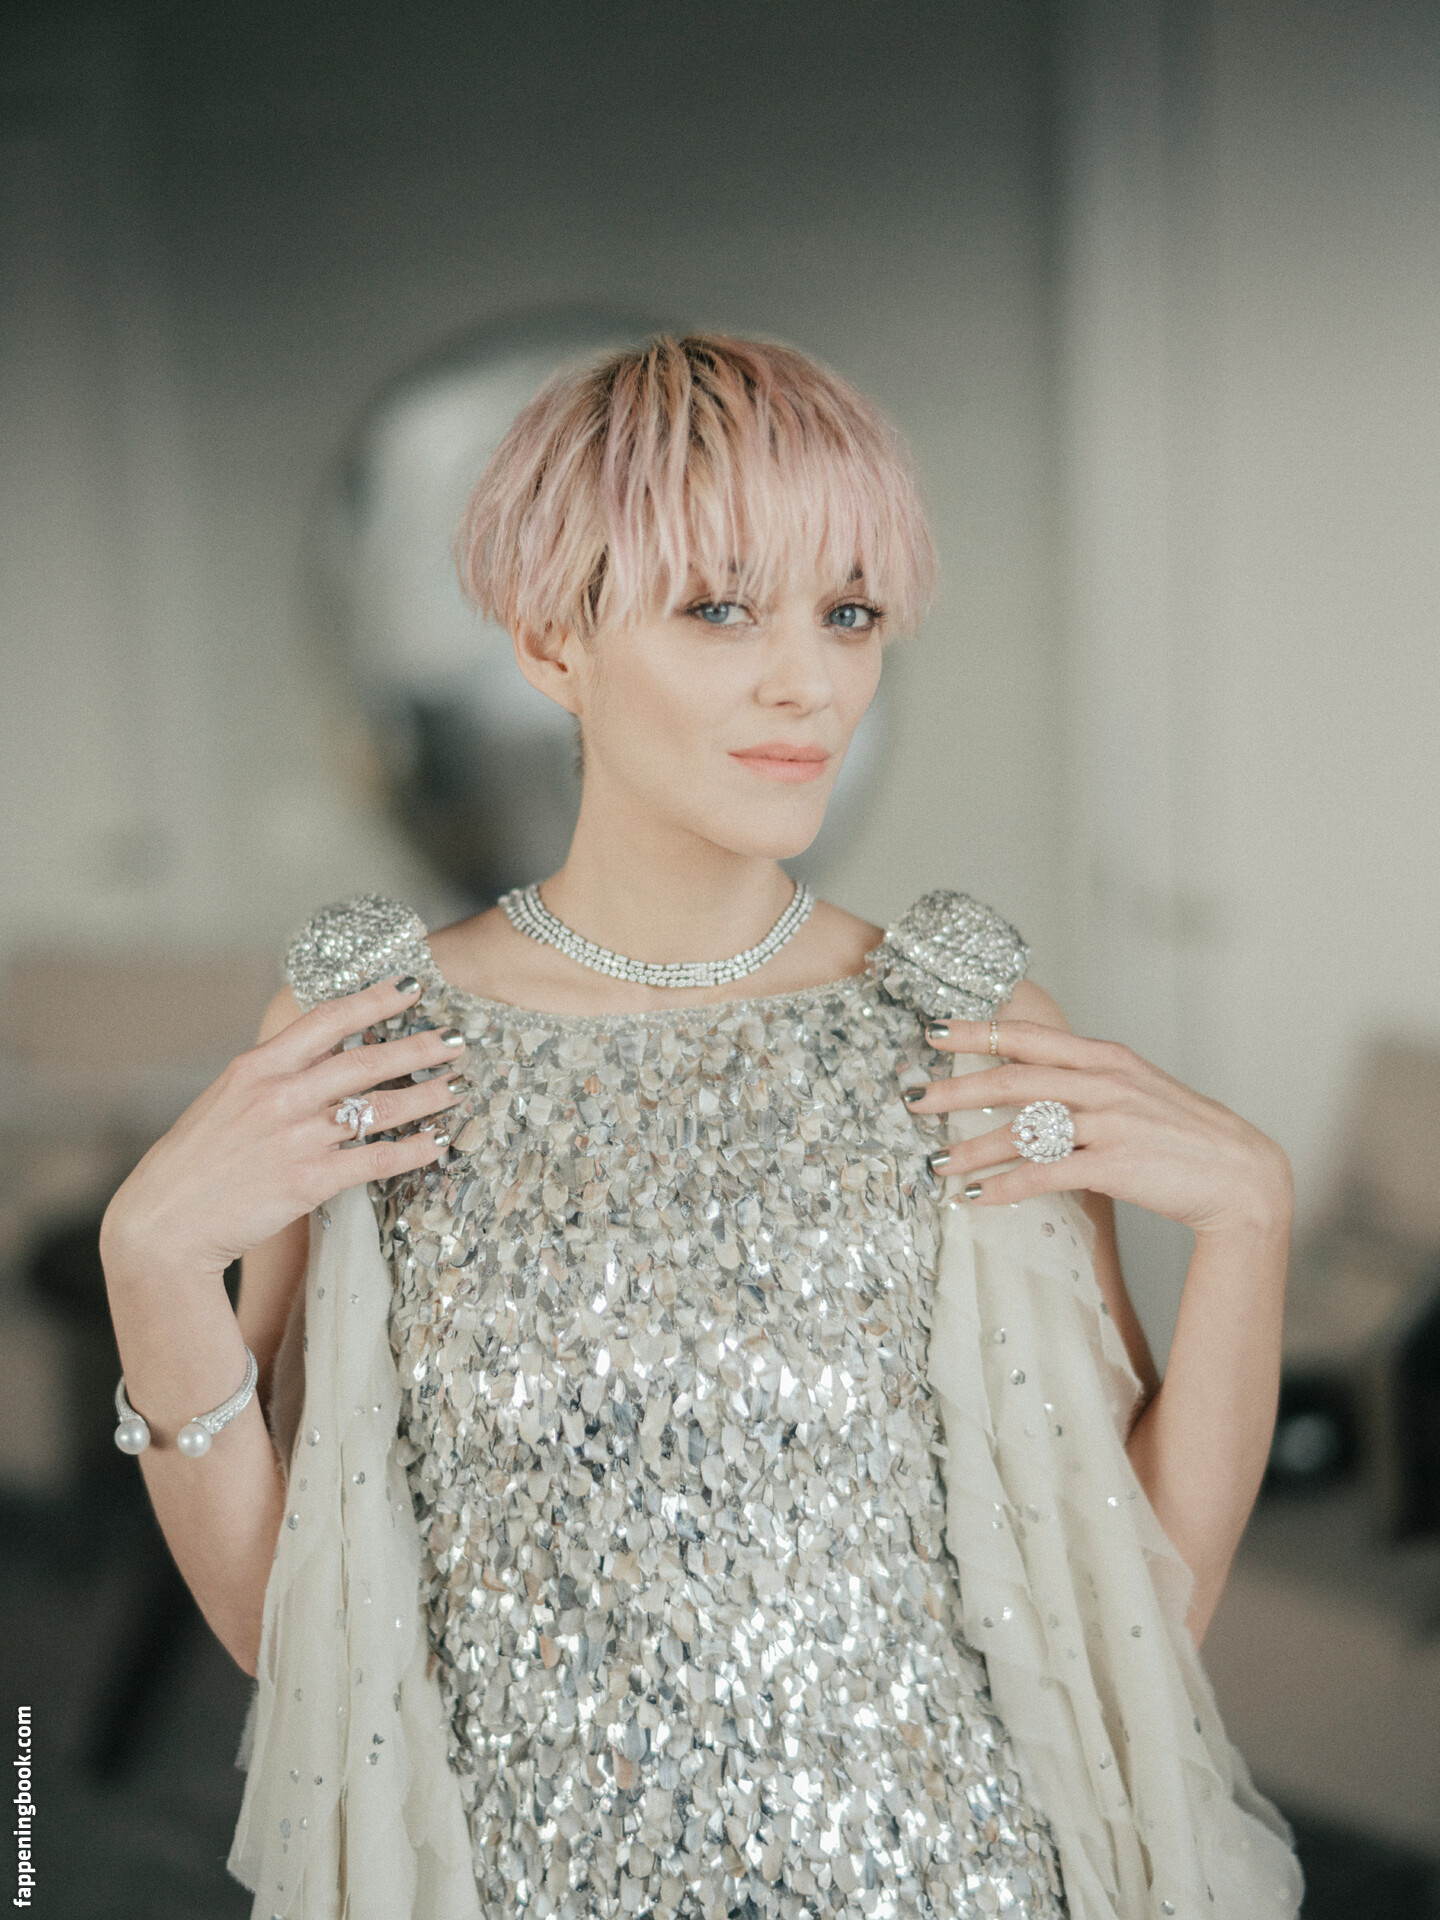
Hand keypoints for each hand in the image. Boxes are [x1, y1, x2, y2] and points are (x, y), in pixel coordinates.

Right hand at [101, 976, 467, 1282]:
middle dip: (421, 1047)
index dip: (375, 999)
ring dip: (428, 1096)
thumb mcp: (228, 1099)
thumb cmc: (197, 1161)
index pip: (328, 1018)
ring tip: (459, 1086)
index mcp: (259, 1065)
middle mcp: (281, 1094)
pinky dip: (413, 1150)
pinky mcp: (309, 1181)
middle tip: (458, 1039)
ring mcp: (296, 1137)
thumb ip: (275, 1074)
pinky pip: (376, 1160)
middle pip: (368, 1060)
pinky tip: (437, 1143)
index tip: (411, 986)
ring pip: (380, 1109)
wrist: (164, 1223)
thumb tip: (323, 1054)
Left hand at [911, 1018, 1292, 1241]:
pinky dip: (1005, 1187)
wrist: (1241, 1176)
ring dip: (972, 1149)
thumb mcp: (1136, 1091)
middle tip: (913, 1100)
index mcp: (1107, 1057)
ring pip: (1023, 1130)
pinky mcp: (1116, 1165)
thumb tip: (1033, 1081)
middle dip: (957, 1088)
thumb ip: (1088, 1080)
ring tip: (937, 1164)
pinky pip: (1045, 1175)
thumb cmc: (1183, 1136)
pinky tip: (978, 1199)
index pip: (1029, 1036)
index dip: (978, 1031)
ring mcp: (1111, 1122)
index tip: (934, 1031)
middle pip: (1014, 1078)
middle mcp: (1105, 1082)